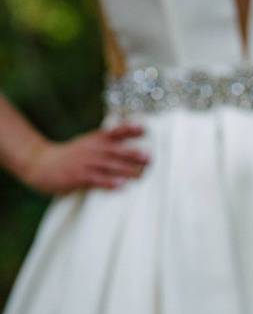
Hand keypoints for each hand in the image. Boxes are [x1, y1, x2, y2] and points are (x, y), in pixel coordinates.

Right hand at [20, 124, 148, 194]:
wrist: (42, 164)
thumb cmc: (73, 155)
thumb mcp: (90, 142)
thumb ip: (110, 140)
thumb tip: (137, 135)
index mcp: (97, 139)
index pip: (114, 132)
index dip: (128, 129)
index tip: (144, 128)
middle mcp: (93, 149)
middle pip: (115, 150)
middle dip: (132, 154)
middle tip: (150, 158)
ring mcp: (85, 163)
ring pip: (108, 166)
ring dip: (125, 170)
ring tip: (141, 174)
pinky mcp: (78, 177)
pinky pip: (96, 180)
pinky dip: (108, 182)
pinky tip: (121, 185)